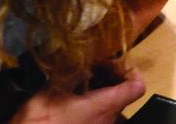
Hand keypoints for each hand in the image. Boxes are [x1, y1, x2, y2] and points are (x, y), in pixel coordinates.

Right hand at [9, 68, 144, 122]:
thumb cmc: (38, 123)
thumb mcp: (52, 90)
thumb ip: (71, 72)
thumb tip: (81, 57)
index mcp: (104, 107)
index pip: (137, 87)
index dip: (130, 71)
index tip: (113, 63)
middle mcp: (108, 121)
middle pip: (122, 93)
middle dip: (109, 76)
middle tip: (89, 67)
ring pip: (109, 104)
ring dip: (98, 89)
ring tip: (77, 80)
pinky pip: (97, 115)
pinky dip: (90, 103)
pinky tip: (70, 97)